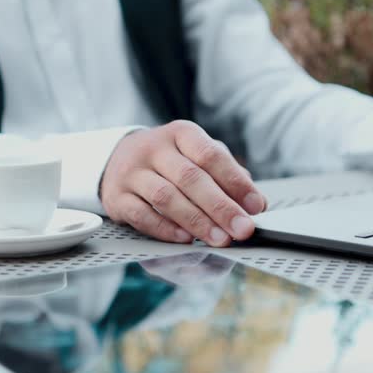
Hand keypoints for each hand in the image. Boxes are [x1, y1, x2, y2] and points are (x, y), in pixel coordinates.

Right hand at [100, 121, 265, 246]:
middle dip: (220, 207)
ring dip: (196, 221)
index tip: (256, 205)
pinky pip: (142, 215)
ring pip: (166, 197)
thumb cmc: (167, 161)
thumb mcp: (195, 155)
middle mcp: (154, 149)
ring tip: (219, 238)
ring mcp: (132, 173)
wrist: (117, 160)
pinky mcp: (117, 197)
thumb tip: (254, 202)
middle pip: (190, 178)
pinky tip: (185, 238)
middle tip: (242, 229)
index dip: (236, 182)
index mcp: (180, 134)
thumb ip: (225, 174)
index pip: (211, 155)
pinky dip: (166, 229)